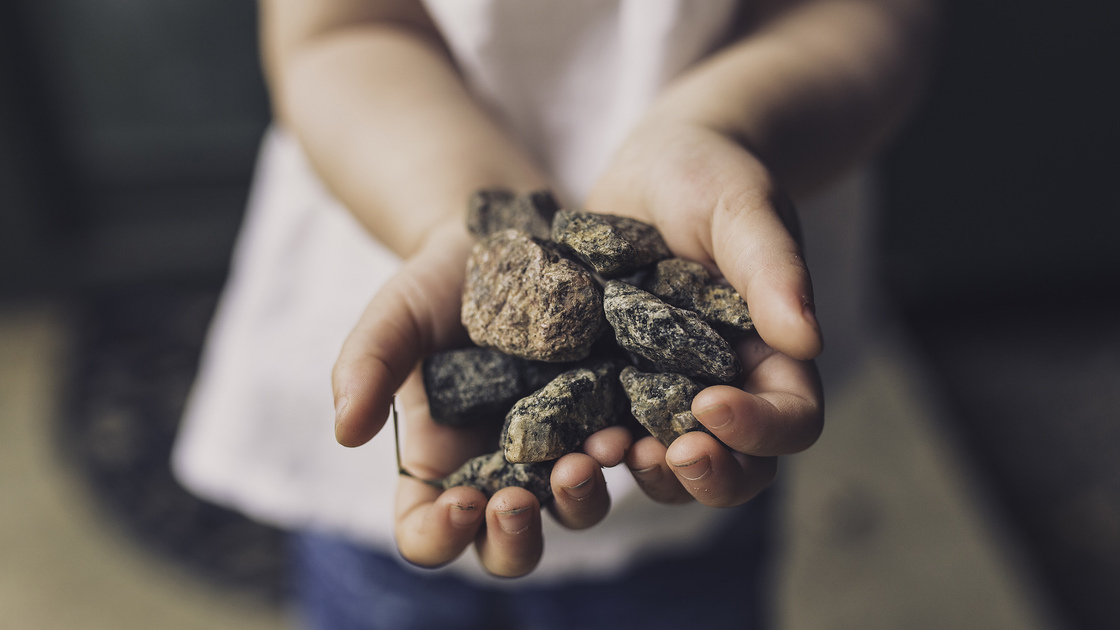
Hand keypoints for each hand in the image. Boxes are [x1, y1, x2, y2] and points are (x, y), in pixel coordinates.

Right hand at [332, 222, 621, 576]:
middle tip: (520, 499)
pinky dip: (635, 455)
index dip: (438, 536)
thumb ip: (364, 368)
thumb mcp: (393, 320)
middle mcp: (501, 473)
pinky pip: (624, 456)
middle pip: (507, 547)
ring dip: (581, 497)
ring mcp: (558, 451)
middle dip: (515, 538)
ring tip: (593, 452)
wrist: (501, 238)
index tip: (459, 503)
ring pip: (573, 509)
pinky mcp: (608, 417)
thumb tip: (345, 432)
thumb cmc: (434, 287)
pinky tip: (640, 431)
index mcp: (439, 467)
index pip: (427, 534)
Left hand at [584, 121, 824, 505]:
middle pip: (733, 468)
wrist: (649, 166)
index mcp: (772, 358)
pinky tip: (553, 434)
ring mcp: (659, 392)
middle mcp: (720, 388)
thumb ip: (774, 269)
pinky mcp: (604, 383)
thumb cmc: (712, 175)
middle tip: (660, 454)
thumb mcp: (744, 208)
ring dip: (637, 471)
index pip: (790, 420)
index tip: (711, 405)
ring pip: (663, 465)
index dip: (759, 430)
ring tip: (600, 451)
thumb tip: (808, 340)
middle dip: (701, 475)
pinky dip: (579, 442)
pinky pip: (596, 430)